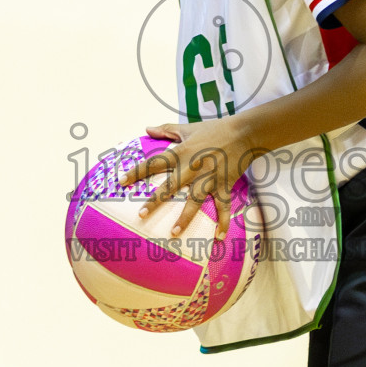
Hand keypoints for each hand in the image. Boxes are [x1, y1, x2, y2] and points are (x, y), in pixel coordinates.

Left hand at [119, 119, 262, 240]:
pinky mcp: (225, 185)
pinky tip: (219, 238)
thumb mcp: (188, 128)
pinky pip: (223, 206)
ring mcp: (209, 178)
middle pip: (171, 186)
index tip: (121, 182)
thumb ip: (166, 129)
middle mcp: (193, 167)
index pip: (154, 163)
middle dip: (156, 200)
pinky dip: (223, 222)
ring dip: (184, 217)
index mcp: (181, 152)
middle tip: (141, 215)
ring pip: (194, 200)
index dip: (137, 172)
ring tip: (173, 233)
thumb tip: (147, 128)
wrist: (244, 132)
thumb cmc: (215, 129)